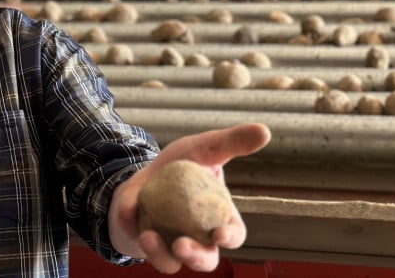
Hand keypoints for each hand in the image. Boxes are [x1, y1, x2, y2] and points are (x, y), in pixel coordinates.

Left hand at [108, 123, 270, 273]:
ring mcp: (172, 245)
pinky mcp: (148, 245)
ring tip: (149, 237)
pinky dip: (137, 235)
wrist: (144, 173)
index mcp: (218, 219)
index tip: (220, 234)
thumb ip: (232, 142)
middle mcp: (198, 239)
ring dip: (162, 255)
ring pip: (173, 263)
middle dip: (196, 258)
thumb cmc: (180, 164)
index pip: (233, 235)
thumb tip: (265, 131)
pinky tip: (130, 214)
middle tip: (181, 245)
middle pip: (206, 260)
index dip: (230, 238)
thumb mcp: (204, 148)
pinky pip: (145, 249)